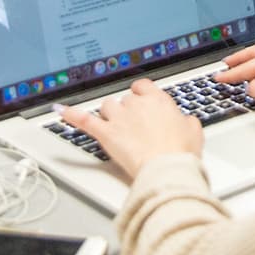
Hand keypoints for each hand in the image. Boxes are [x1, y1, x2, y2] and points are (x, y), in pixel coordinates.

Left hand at [56, 80, 201, 177]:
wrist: (167, 168)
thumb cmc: (181, 152)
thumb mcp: (193, 130)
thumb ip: (185, 120)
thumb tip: (184, 121)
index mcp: (158, 100)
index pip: (142, 86)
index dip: (140, 94)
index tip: (141, 100)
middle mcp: (136, 104)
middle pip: (124, 99)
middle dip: (127, 110)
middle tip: (135, 128)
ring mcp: (119, 118)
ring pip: (107, 106)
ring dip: (109, 115)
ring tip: (116, 128)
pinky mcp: (106, 134)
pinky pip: (84, 120)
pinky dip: (71, 116)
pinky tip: (60, 111)